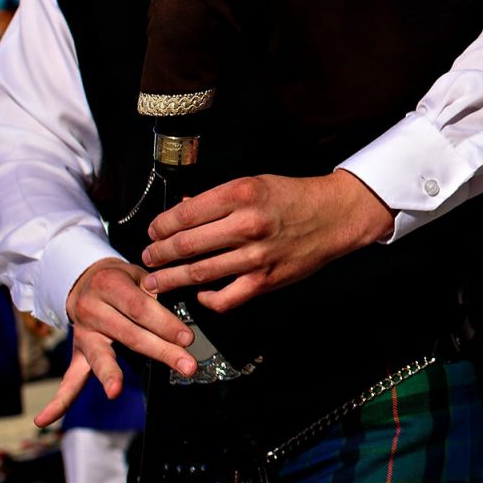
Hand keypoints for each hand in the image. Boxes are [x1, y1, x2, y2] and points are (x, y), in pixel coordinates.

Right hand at [40, 258, 199, 426]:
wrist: (85, 280)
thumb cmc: (122, 280)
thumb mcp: (139, 274)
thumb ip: (157, 290)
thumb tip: (185, 309)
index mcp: (108, 285)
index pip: (140, 308)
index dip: (164, 324)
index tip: (187, 339)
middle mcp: (91, 310)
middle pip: (128, 335)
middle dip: (161, 351)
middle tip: (186, 366)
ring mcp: (83, 335)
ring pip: (100, 357)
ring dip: (110, 375)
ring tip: (114, 391)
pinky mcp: (79, 354)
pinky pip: (69, 379)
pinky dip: (59, 401)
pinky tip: (46, 420)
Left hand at [138, 170, 394, 311]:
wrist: (334, 216)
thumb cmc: (293, 197)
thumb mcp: (254, 183)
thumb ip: (217, 199)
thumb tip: (182, 211)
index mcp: (241, 194)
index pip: (184, 215)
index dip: (160, 226)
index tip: (152, 233)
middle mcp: (247, 224)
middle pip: (185, 246)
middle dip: (158, 255)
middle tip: (148, 258)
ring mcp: (256, 256)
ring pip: (199, 273)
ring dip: (171, 279)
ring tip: (157, 281)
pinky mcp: (266, 280)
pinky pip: (226, 298)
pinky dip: (206, 299)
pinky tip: (199, 294)